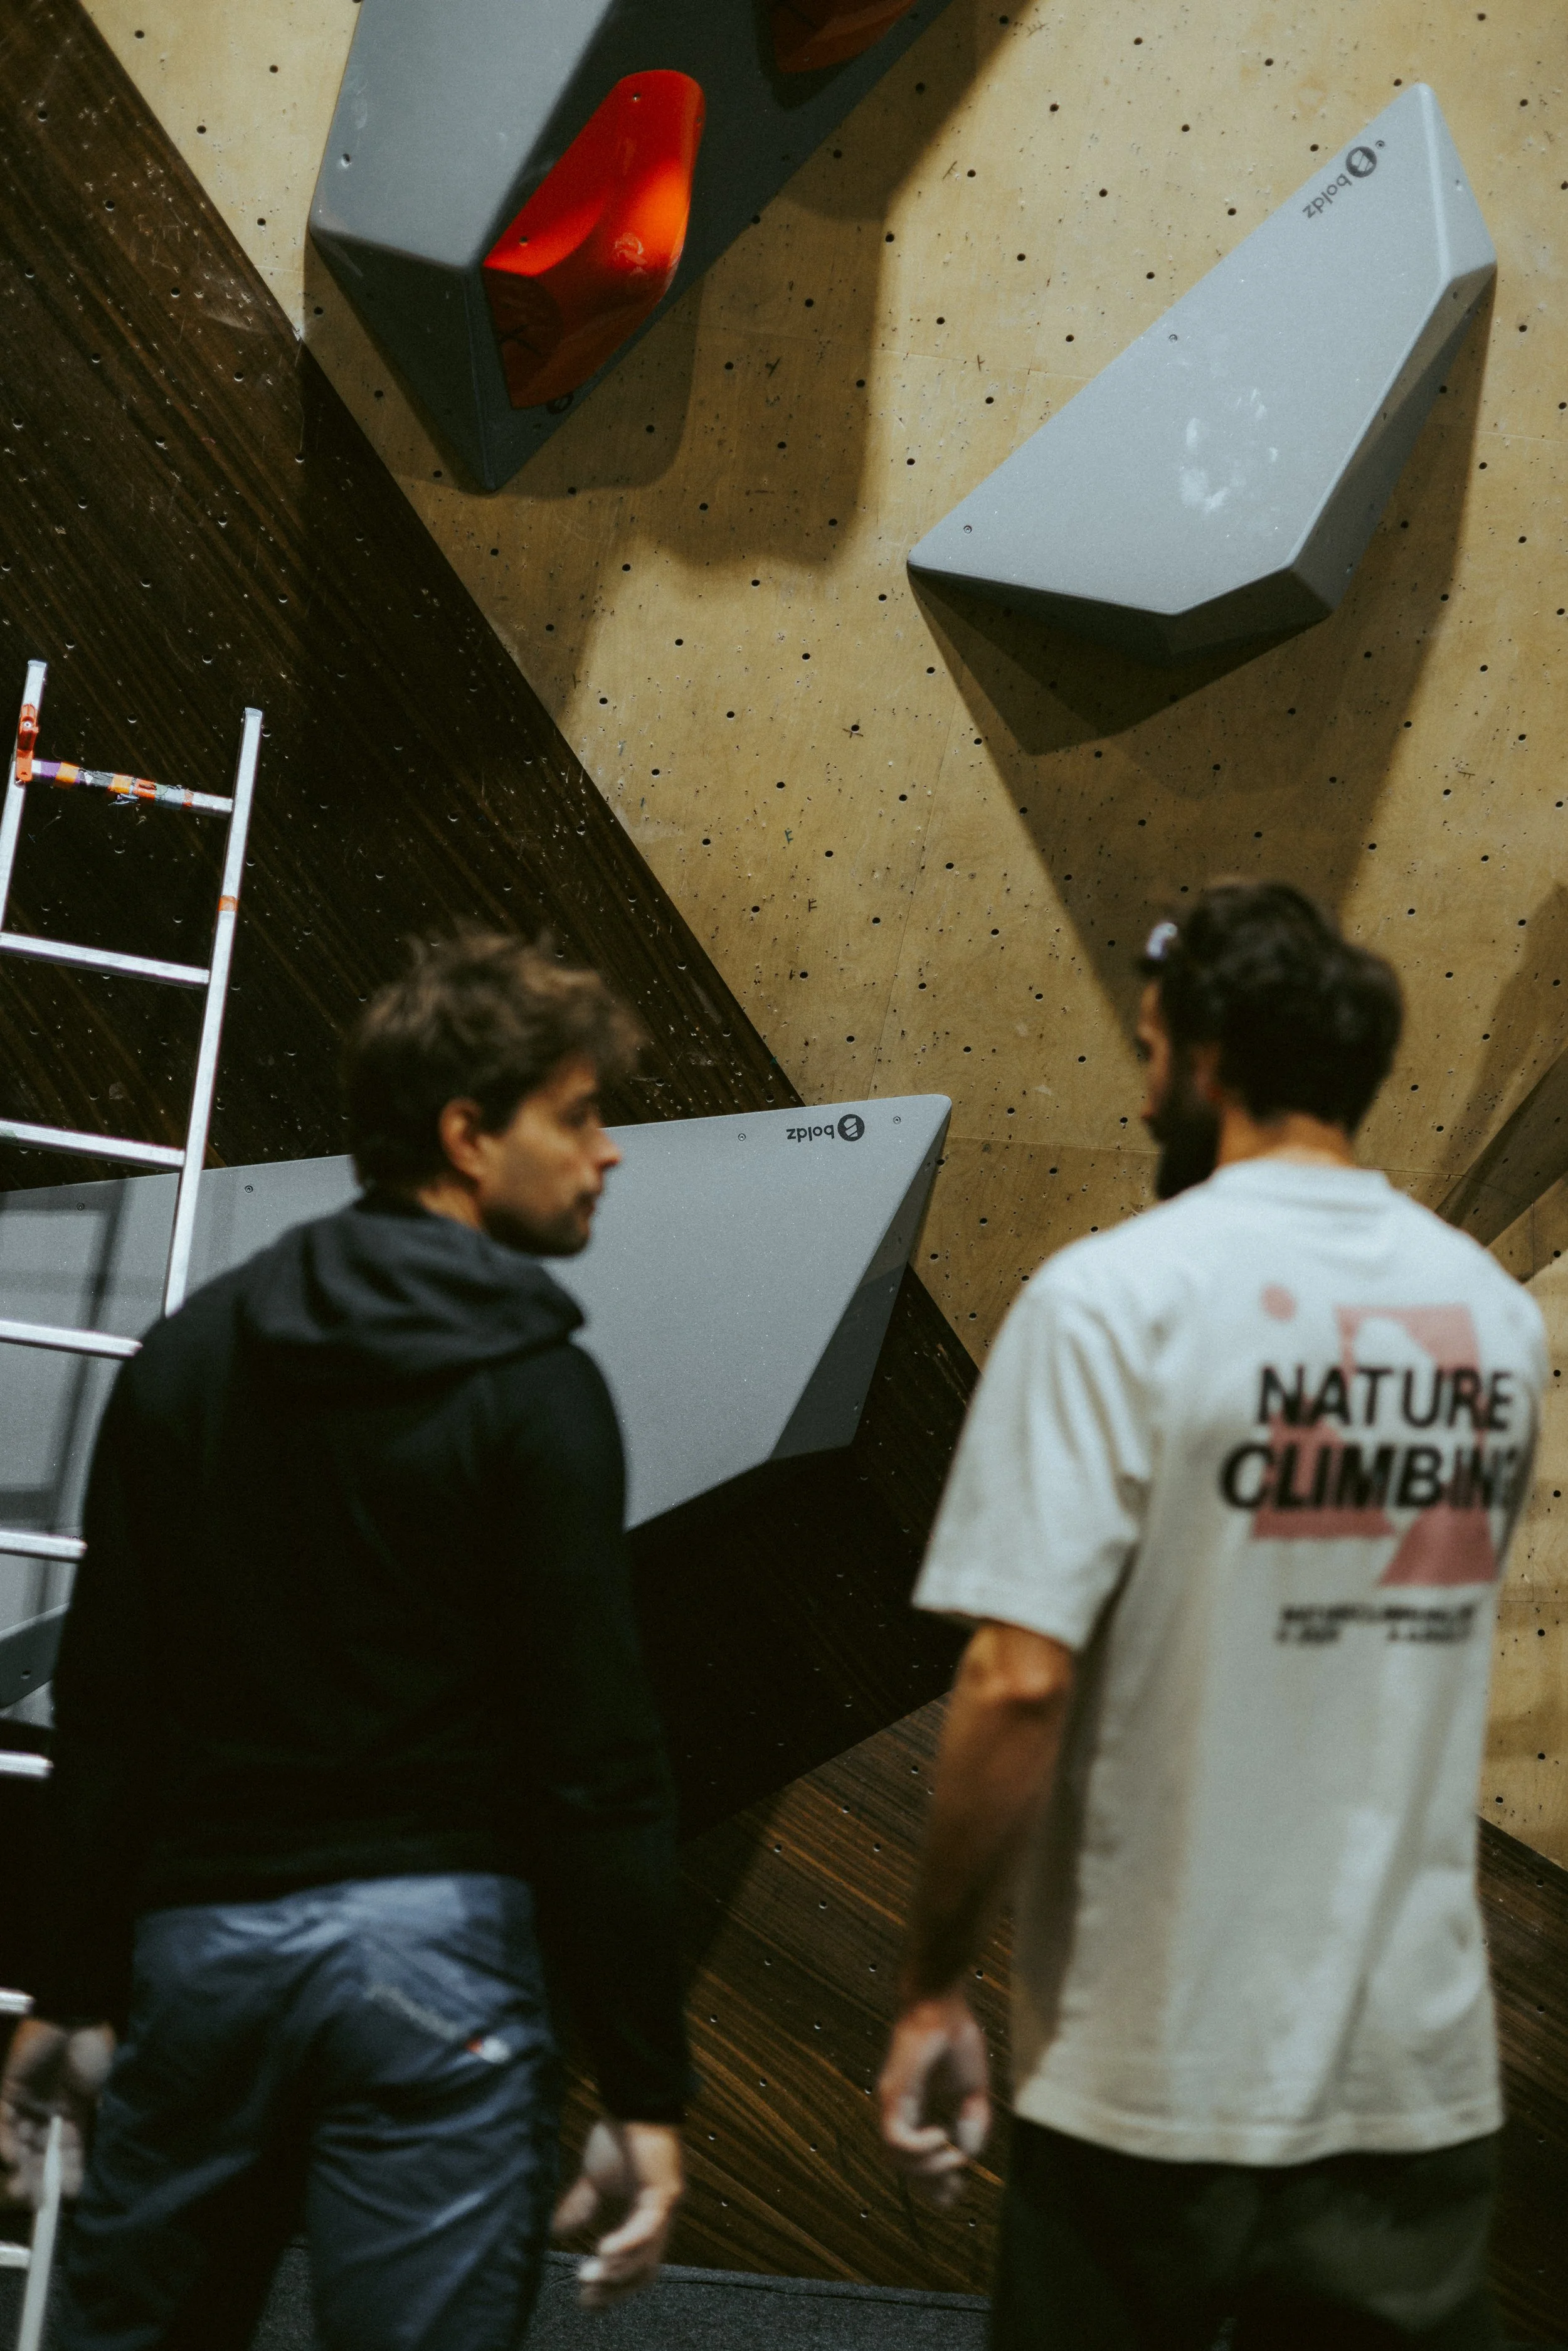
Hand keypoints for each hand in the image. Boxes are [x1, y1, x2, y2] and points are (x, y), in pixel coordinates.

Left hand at [0, 2015, 115, 2208]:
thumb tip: (77, 2181)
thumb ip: (81, 2136)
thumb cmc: (95, 2052)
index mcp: (67, 2117)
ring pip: (15, 2147)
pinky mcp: (7, 2091)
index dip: (62, 2179)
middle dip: (33, 2183)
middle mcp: (42, 2115)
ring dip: (17, 2172)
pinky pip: (2, 2124)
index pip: (61, 2157)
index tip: (64, 2200)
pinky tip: (13, 2159)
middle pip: (33, 2157)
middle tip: (35, 2203)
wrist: (80, 2015)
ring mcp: (24, 2105)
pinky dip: (4, 2144)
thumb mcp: (94, 2100)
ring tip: (22, 2192)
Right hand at [551, 2117, 683, 2309]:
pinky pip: (647, 2229)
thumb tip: (557, 2231)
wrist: (633, 2102)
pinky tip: (604, 2251)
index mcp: (645, 2217)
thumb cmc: (619, 2136)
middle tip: (586, 2297)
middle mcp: (659, 2219)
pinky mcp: (663, 2193)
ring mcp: (664, 2207)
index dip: (612, 2286)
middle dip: (613, 2289)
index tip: (585, 2299)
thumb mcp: (594, 2179)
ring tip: (588, 2275)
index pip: (635, 2266)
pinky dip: (626, 2244)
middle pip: (643, 2272)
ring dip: (615, 2271)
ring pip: (646, 2257)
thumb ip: (582, 2206)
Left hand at [878, 1991, 989, 2209]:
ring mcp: (892, 2103)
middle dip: (930, 2183)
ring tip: (951, 2155)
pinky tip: (940, 2137)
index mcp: (914, 2110)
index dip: (933, 2181)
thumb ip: (973, 2121)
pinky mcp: (894, 2094)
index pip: (915, 2158)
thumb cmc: (955, 2037)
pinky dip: (919, 2149)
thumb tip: (968, 2152)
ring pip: (895, 2158)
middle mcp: (897, 2111)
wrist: (941, 2002)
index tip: (955, 2192)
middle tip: (954, 2188)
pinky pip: (896, 2139)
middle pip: (902, 2166)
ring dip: (928, 2167)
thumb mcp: (973, 2089)